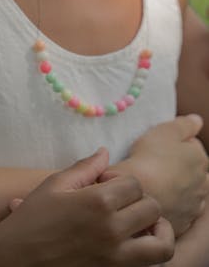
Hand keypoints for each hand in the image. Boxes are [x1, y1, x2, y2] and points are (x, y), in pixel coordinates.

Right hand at [0, 147, 174, 265]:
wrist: (16, 258)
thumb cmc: (33, 220)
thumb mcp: (54, 185)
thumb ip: (85, 168)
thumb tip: (104, 152)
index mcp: (97, 202)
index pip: (134, 184)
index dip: (121, 181)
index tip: (105, 186)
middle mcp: (112, 230)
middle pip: (152, 208)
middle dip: (140, 201)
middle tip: (123, 202)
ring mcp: (116, 257)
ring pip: (162, 244)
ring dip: (158, 231)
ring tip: (143, 224)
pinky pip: (148, 264)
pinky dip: (150, 252)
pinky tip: (133, 242)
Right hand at [105, 115, 208, 235]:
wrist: (139, 193)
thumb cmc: (149, 157)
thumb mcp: (165, 130)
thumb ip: (184, 124)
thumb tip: (197, 120)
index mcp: (200, 159)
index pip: (193, 147)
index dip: (176, 144)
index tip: (159, 145)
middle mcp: (203, 183)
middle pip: (193, 171)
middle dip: (180, 167)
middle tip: (157, 163)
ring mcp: (194, 205)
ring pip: (188, 192)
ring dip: (178, 187)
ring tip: (156, 182)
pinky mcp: (183, 222)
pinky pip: (179, 210)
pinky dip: (171, 204)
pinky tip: (157, 198)